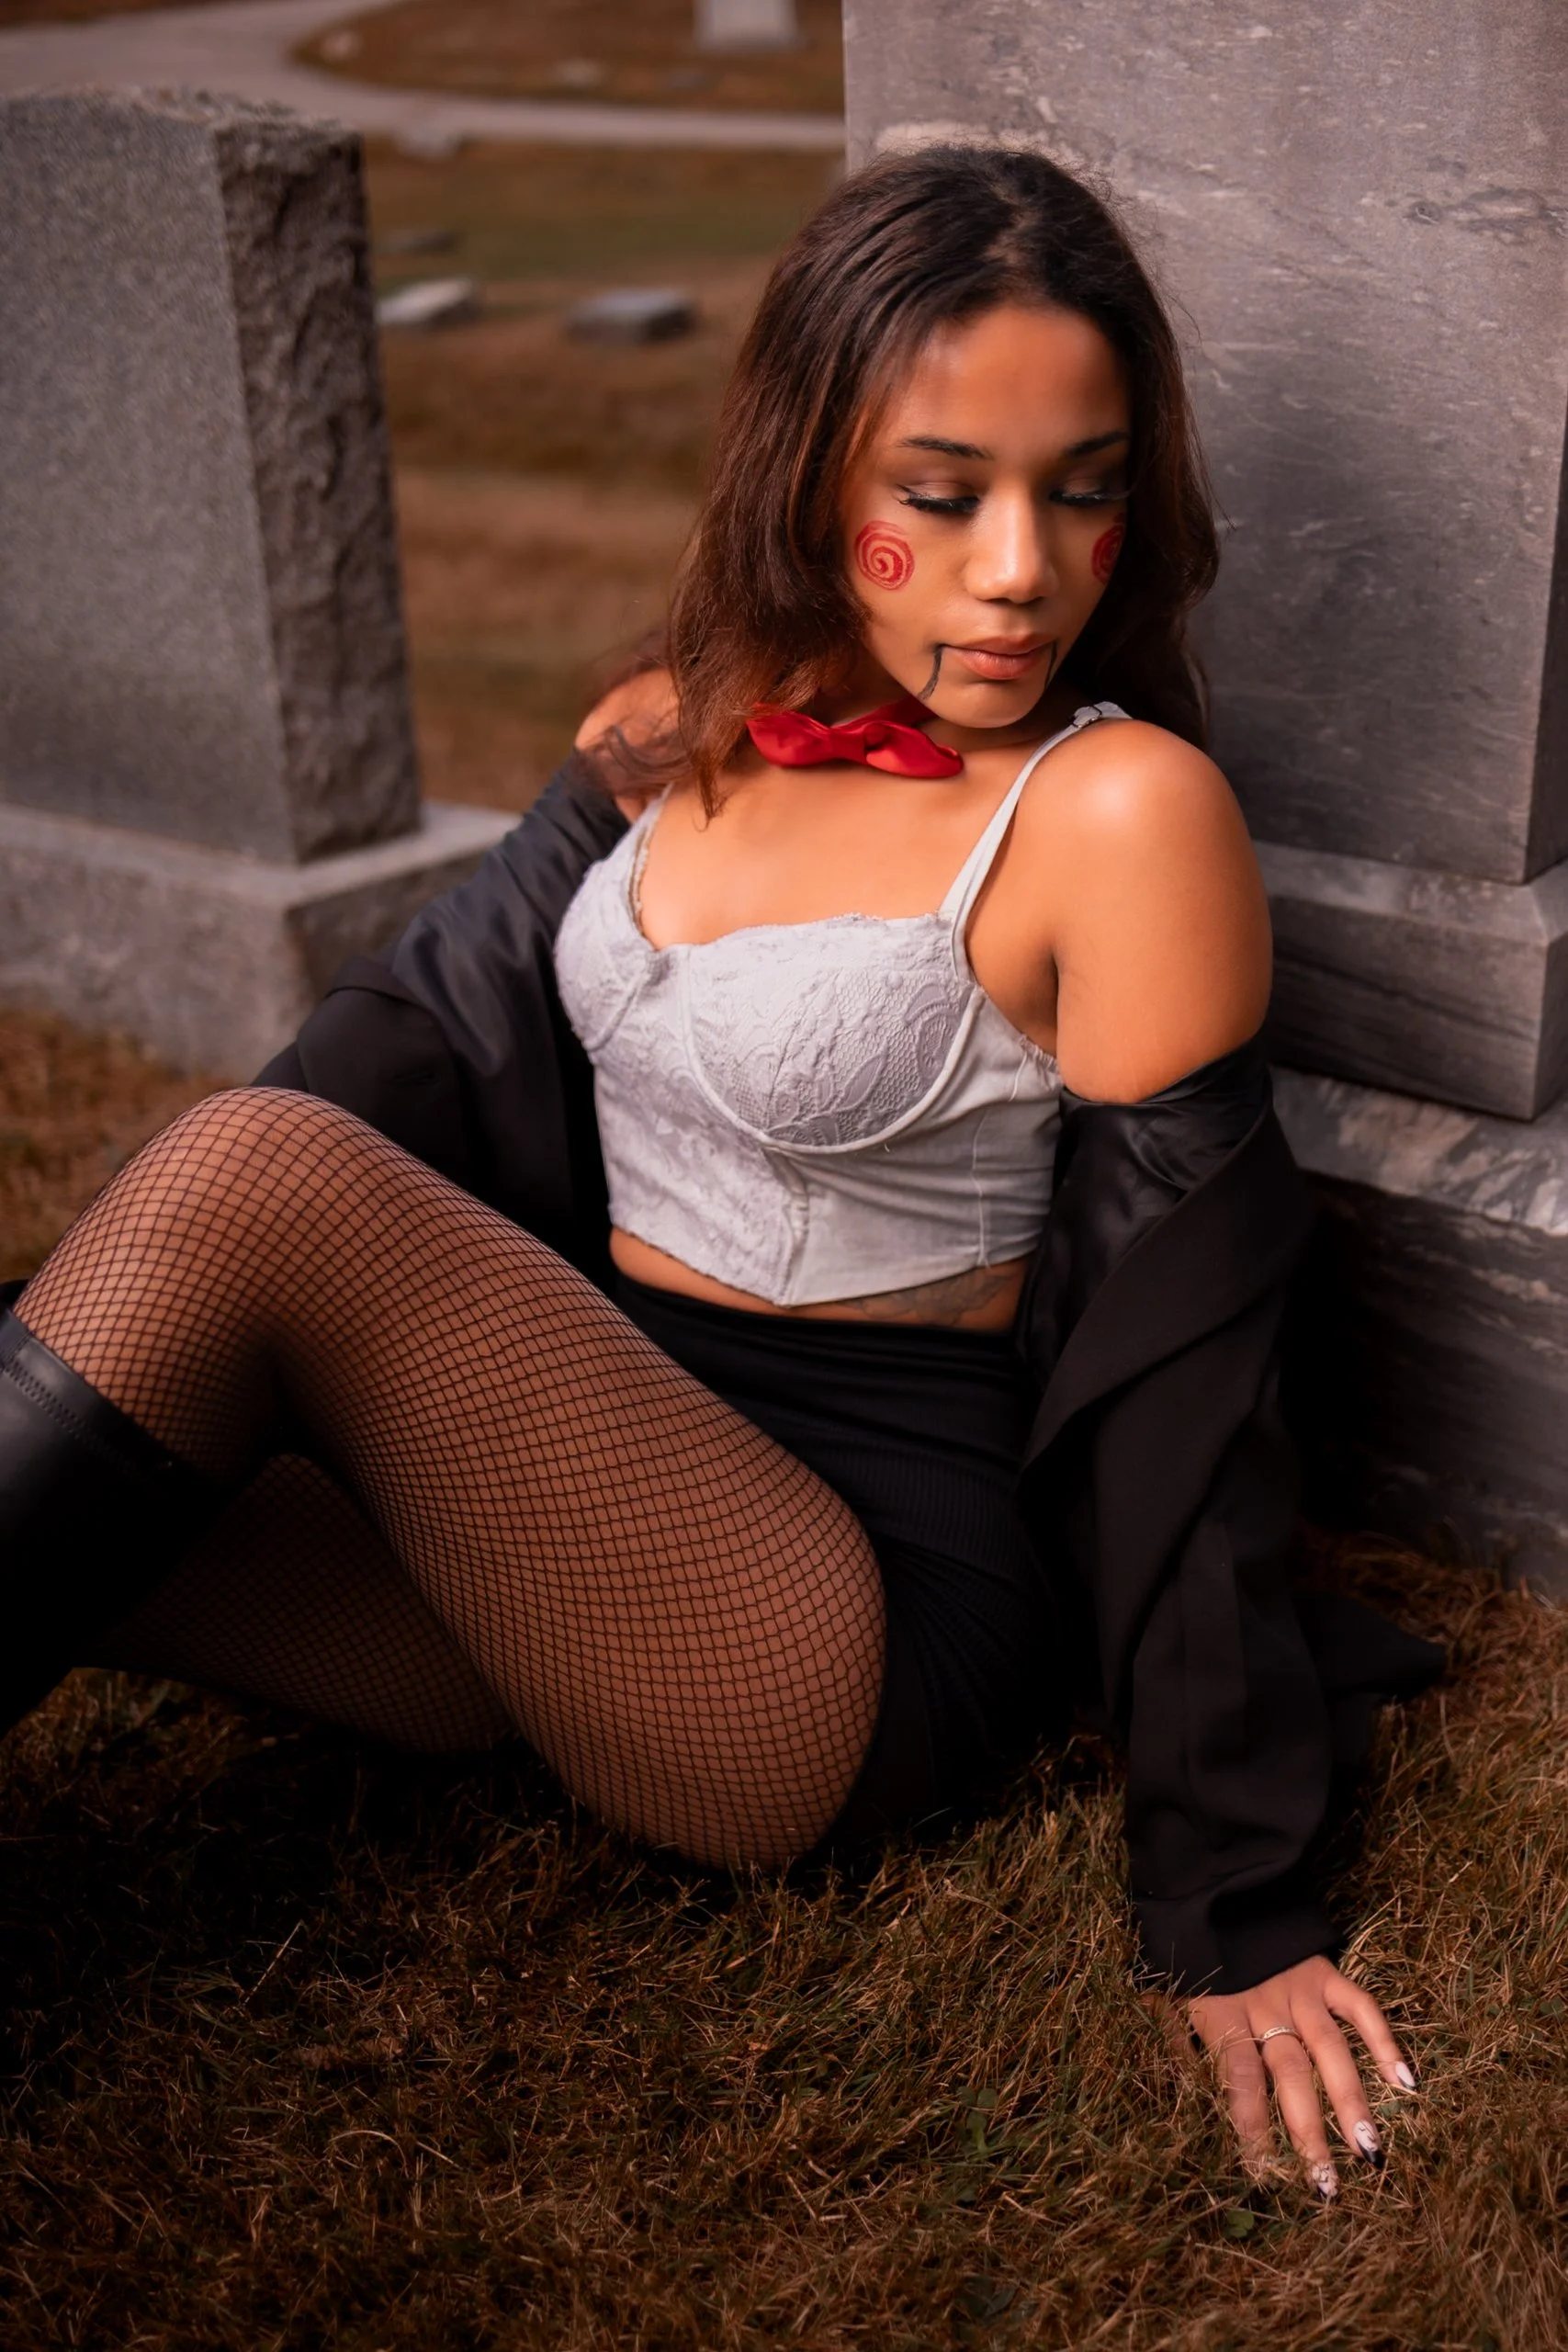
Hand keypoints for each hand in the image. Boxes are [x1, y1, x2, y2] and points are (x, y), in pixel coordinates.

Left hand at [1185, 1953, 1417, 2196]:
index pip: (1240, 2082)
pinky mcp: (1325, 1972)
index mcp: (1223, 2016)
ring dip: (1351, 2101)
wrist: (1216, 1886)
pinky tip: (1406, 2082)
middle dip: (1309, 2132)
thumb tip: (1185, 2092)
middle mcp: (1266, 2008)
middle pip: (1290, 2076)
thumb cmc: (1189, 1950)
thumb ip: (1177, 2041)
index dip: (1253, 2127)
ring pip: (1330, 2050)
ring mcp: (1300, 1990)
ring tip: (1369, 2149)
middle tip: (1326, 2183)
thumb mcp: (1167, 1993)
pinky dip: (1384, 2041)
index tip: (1265, 2172)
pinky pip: (1361, 2007)